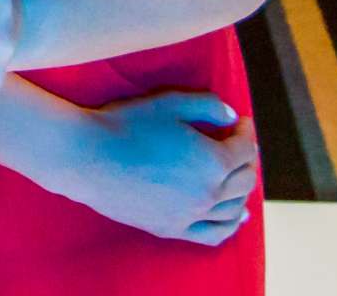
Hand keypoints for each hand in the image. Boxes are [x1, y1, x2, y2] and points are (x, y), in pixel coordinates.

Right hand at [58, 92, 258, 244]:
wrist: (88, 157)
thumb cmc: (128, 124)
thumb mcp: (171, 103)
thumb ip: (209, 106)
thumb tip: (233, 117)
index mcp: (213, 161)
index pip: (245, 149)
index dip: (246, 132)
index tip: (241, 122)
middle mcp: (208, 193)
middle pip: (244, 180)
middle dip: (247, 159)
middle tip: (239, 145)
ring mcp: (191, 216)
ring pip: (234, 209)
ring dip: (242, 190)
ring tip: (238, 176)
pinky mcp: (172, 229)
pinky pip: (214, 234)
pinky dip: (230, 225)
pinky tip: (235, 216)